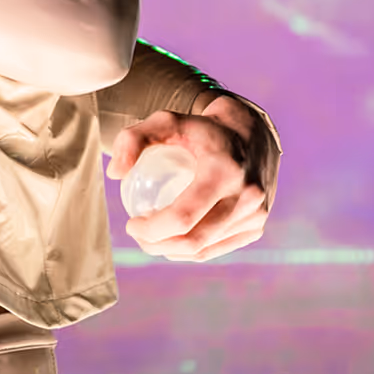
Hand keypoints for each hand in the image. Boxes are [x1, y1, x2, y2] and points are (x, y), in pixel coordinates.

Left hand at [104, 96, 279, 260]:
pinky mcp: (257, 225)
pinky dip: (192, 250)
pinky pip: (218, 247)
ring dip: (172, 251)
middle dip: (158, 246)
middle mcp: (246, 197)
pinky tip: (172, 241)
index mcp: (225, 172)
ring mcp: (255, 215)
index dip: (152, 230)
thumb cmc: (200, 128)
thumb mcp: (165, 121)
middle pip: (194, 240)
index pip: (183, 217)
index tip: (131, 224)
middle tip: (138, 236)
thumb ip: (132, 139)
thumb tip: (116, 174)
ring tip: (151, 238)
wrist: (251, 132)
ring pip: (205, 248)